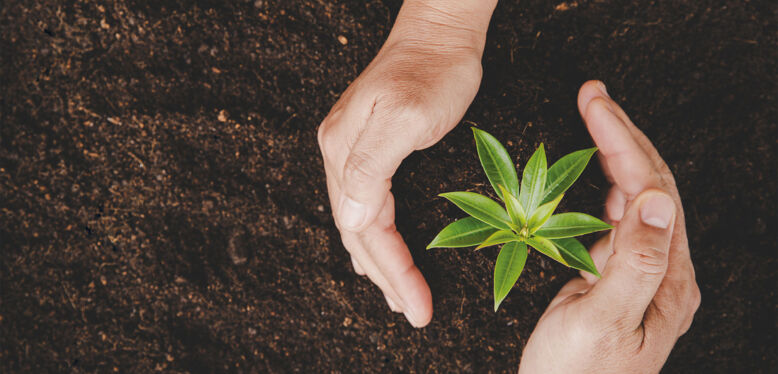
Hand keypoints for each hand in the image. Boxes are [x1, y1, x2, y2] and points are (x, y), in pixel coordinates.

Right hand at [317, 1, 496, 326]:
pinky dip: (377, 237)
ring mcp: (350, 150)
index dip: (392, 269)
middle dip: (386, 276)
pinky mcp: (369, 146)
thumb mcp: (406, 115)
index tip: (418, 304)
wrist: (440, 31)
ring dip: (379, 263)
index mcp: (343, 151)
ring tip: (399, 296)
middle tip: (414, 311)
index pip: (363, 227)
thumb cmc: (434, 70)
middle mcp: (339, 154)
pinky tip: (380, 253)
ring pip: (359, 222)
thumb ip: (372, 166)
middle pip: (357, 231)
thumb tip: (348, 219)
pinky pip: (367, 204)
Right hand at [518, 81, 700, 372]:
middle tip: (593, 96)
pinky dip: (606, 187)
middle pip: (652, 187)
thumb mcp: (602, 321)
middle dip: (623, 135)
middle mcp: (664, 273)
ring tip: (595, 119)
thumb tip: (658, 201)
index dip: (624, 142)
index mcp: (667, 280)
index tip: (595, 106)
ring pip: (637, 198)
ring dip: (617, 154)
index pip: (651, 192)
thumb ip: (633, 262)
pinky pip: (618, 220)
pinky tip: (597, 174)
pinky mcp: (619, 278)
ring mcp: (643, 274)